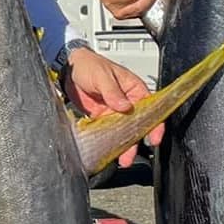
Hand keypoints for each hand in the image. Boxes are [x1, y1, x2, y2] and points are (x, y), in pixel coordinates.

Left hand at [62, 46, 159, 168]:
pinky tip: (109, 151)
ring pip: (123, 130)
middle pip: (137, 124)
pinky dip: (109, 141)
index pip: (150, 108)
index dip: (154, 124)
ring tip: (122, 159)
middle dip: (136, 140)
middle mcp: (127, 101)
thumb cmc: (89, 64)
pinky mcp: (101, 116)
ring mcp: (114, 110)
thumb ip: (112, 91)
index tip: (154, 137)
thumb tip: (124, 106)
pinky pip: (108, 131)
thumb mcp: (102, 75)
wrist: (69, 69)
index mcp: (133, 88)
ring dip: (123, 144)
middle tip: (131, 154)